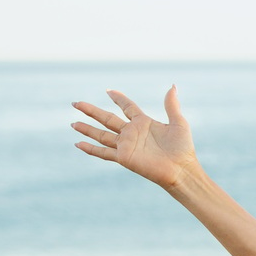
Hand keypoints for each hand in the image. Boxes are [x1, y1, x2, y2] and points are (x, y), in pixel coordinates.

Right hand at [71, 86, 196, 188]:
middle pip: (107, 118)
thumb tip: (172, 86)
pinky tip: (78, 144)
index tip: (108, 91)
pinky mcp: (124, 157)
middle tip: (76, 103)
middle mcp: (132, 133)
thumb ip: (171, 105)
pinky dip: (91, 149)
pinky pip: (104, 152)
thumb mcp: (178, 123)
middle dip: (91, 111)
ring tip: (73, 123)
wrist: (181, 170)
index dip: (118, 98)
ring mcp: (126, 145)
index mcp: (144, 123)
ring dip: (87, 129)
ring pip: (101, 134)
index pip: (127, 107)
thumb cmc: (182, 149)